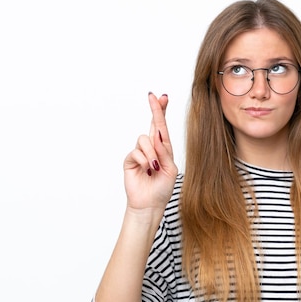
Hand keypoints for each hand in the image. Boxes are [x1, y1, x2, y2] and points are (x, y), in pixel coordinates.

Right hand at [123, 92, 177, 211]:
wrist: (150, 205)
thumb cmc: (162, 189)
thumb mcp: (170, 169)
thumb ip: (164, 152)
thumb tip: (156, 135)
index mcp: (164, 149)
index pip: (163, 128)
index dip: (162, 112)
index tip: (163, 97)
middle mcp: (152, 148)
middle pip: (153, 124)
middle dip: (155, 110)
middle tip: (154, 96)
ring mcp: (140, 153)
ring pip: (144, 139)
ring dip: (152, 153)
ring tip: (153, 168)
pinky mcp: (130, 160)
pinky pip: (136, 152)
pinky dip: (144, 160)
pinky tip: (146, 170)